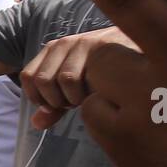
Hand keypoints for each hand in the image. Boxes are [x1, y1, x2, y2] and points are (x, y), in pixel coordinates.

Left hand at [21, 26, 135, 127]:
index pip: (28, 76)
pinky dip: (81, 94)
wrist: (139, 58)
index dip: (38, 98)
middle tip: (75, 102)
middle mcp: (62, 43)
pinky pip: (72, 77)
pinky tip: (95, 94)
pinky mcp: (96, 46)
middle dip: (55, 100)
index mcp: (52, 51)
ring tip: (87, 97)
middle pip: (40, 81)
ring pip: (58, 80)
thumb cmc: (105, 77)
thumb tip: (36, 124)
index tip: (56, 106)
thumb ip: (55, 106)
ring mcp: (79, 42)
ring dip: (71, 98)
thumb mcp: (75, 92)